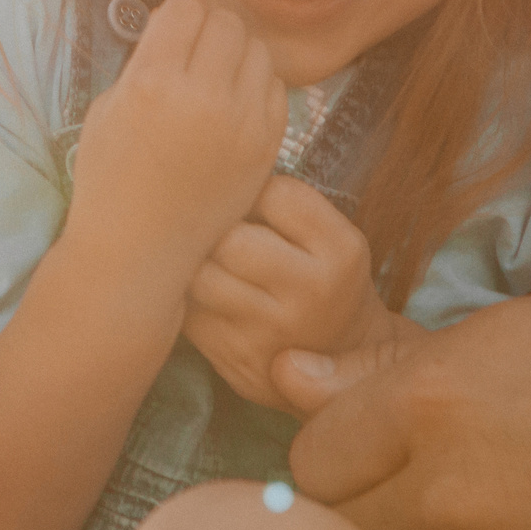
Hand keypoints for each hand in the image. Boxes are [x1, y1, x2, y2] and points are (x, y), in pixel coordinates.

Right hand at [67, 0, 281, 277]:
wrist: (138, 250)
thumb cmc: (110, 178)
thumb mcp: (107, 107)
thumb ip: (144, 62)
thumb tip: (177, 28)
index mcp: (152, 83)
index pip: (184, 8)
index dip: (175, 17)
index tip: (168, 36)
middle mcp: (204, 97)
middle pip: (226, 23)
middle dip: (207, 31)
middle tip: (193, 55)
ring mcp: (243, 123)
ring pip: (258, 50)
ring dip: (236, 54)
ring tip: (215, 78)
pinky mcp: (267, 146)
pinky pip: (276, 87)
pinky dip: (256, 86)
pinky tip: (234, 105)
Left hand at [184, 176, 409, 406]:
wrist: (341, 357)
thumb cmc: (322, 277)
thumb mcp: (330, 236)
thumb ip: (283, 203)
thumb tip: (207, 171)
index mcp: (341, 251)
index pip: (273, 193)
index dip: (254, 191)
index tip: (254, 204)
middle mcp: (311, 294)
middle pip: (229, 239)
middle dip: (218, 227)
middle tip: (219, 229)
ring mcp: (272, 332)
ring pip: (200, 277)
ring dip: (196, 263)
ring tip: (207, 259)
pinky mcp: (237, 358)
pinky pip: (189, 313)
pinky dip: (189, 298)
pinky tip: (206, 295)